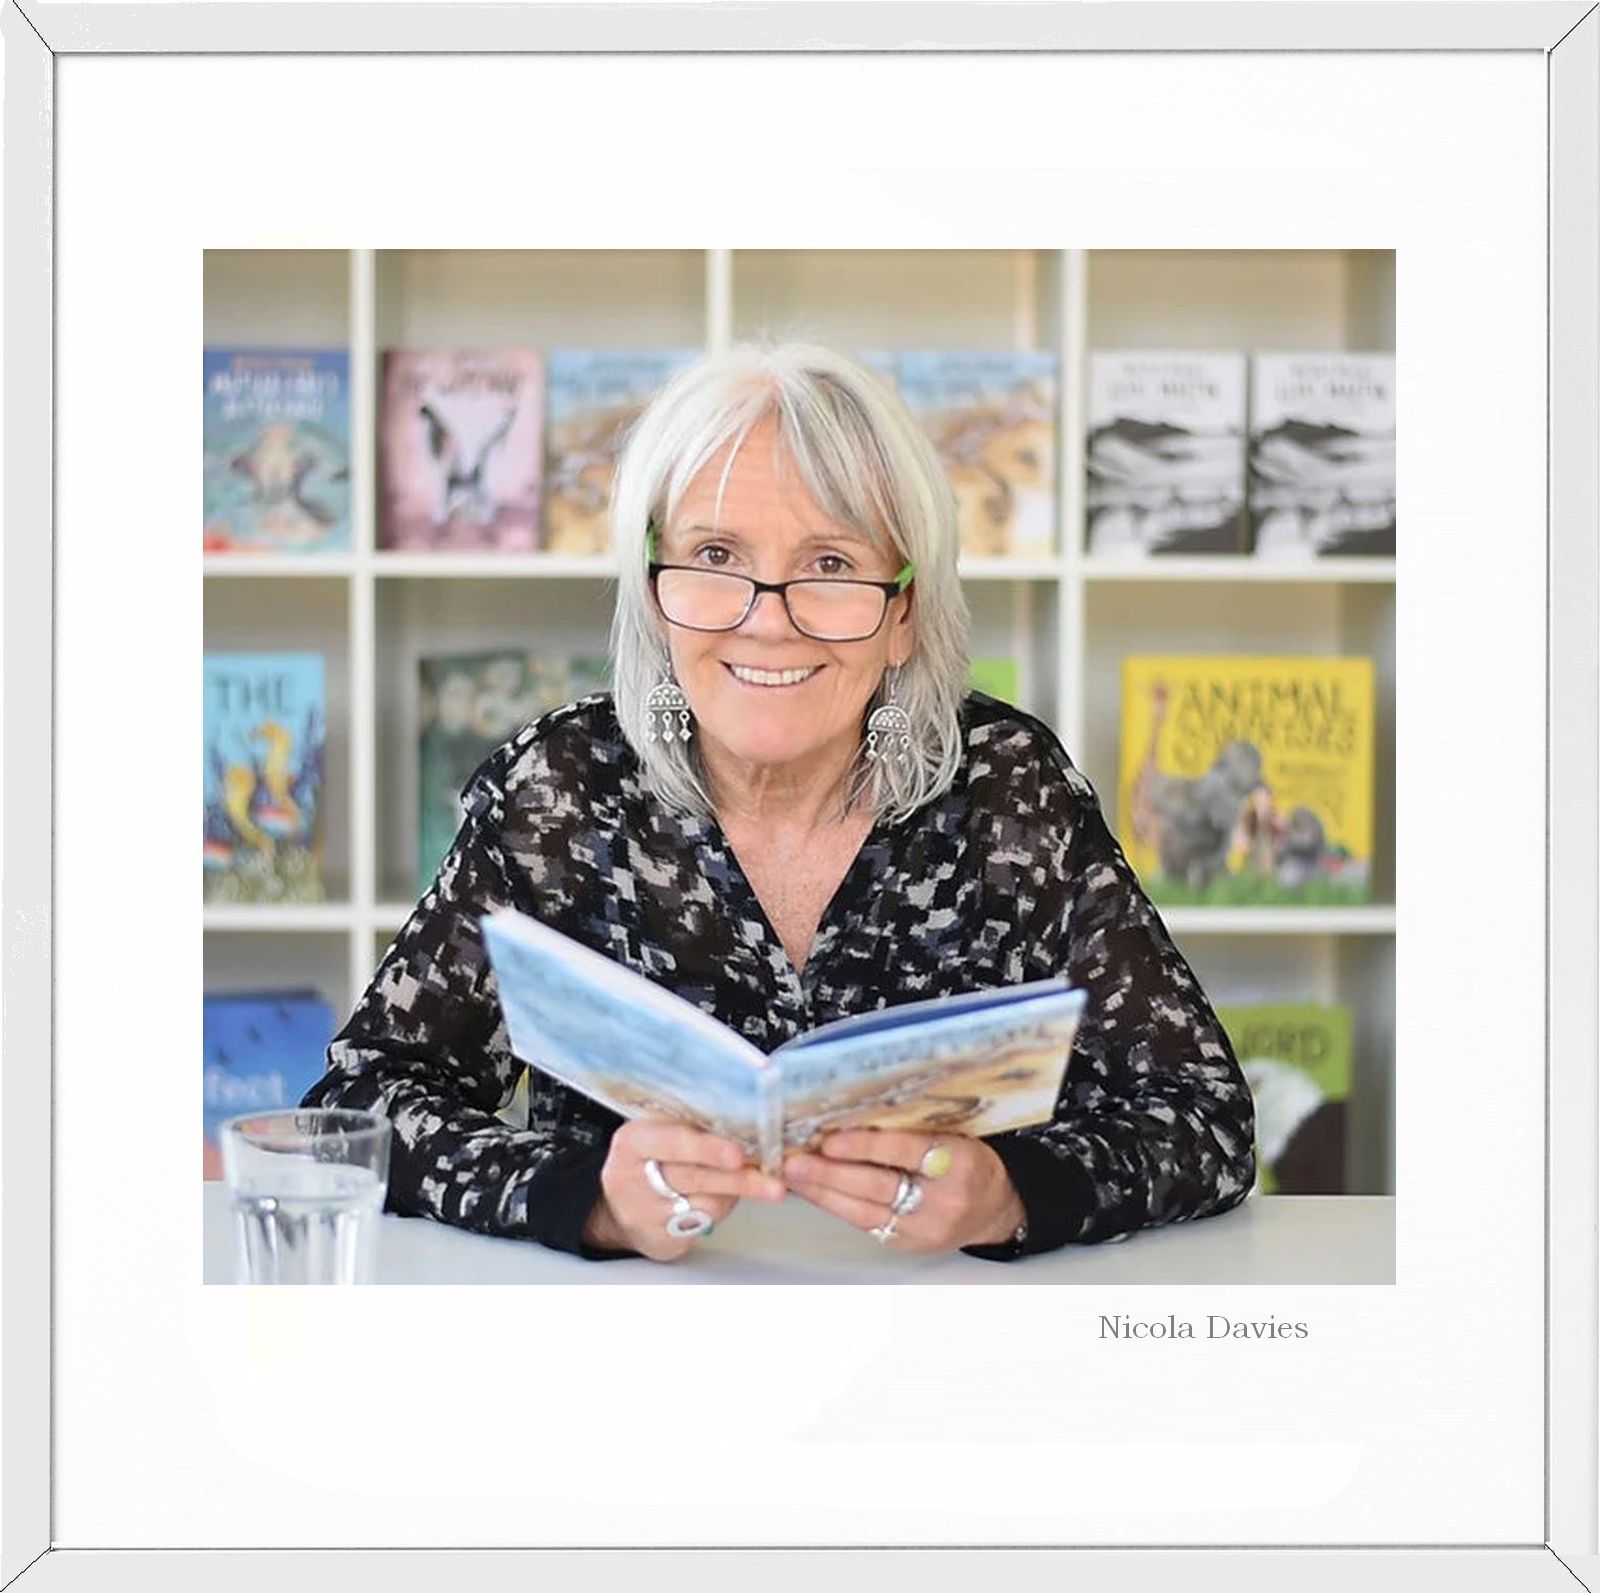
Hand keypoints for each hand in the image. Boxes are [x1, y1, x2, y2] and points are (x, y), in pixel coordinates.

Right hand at [586, 1119, 784, 1262]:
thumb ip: (691, 1124)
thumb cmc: (649, 1158)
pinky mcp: (659, 1239)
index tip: (738, 1154)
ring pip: (705, 1204)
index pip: (673, 1142)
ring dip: (737, 1193)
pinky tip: (728, 1197)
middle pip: (694, 1177)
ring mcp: (644, 1213)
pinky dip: (723, 1209)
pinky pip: (703, 1224)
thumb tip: (749, 1116)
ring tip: (756, 1181)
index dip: (707, 1148)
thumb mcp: (656, 1131)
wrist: (617, 1206)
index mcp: (634, 1140)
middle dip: (739, 1180)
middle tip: (774, 1185)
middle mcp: (633, 1177)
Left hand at [783, 1129, 1025, 1253]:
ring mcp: (924, 1229)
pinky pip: (866, 1226)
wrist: (995, 1208)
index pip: (906, 1152)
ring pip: (865, 1212)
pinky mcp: (908, 1246)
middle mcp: (943, 1200)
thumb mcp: (952, 1133)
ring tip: (793, 1175)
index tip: (829, 1139)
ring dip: (823, 1193)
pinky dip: (836, 1206)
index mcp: (959, 1161)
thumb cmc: (968, 1160)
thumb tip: (851, 1114)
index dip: (866, 1146)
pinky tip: (813, 1192)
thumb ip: (911, 1127)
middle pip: (879, 1186)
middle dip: (830, 1174)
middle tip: (794, 1161)